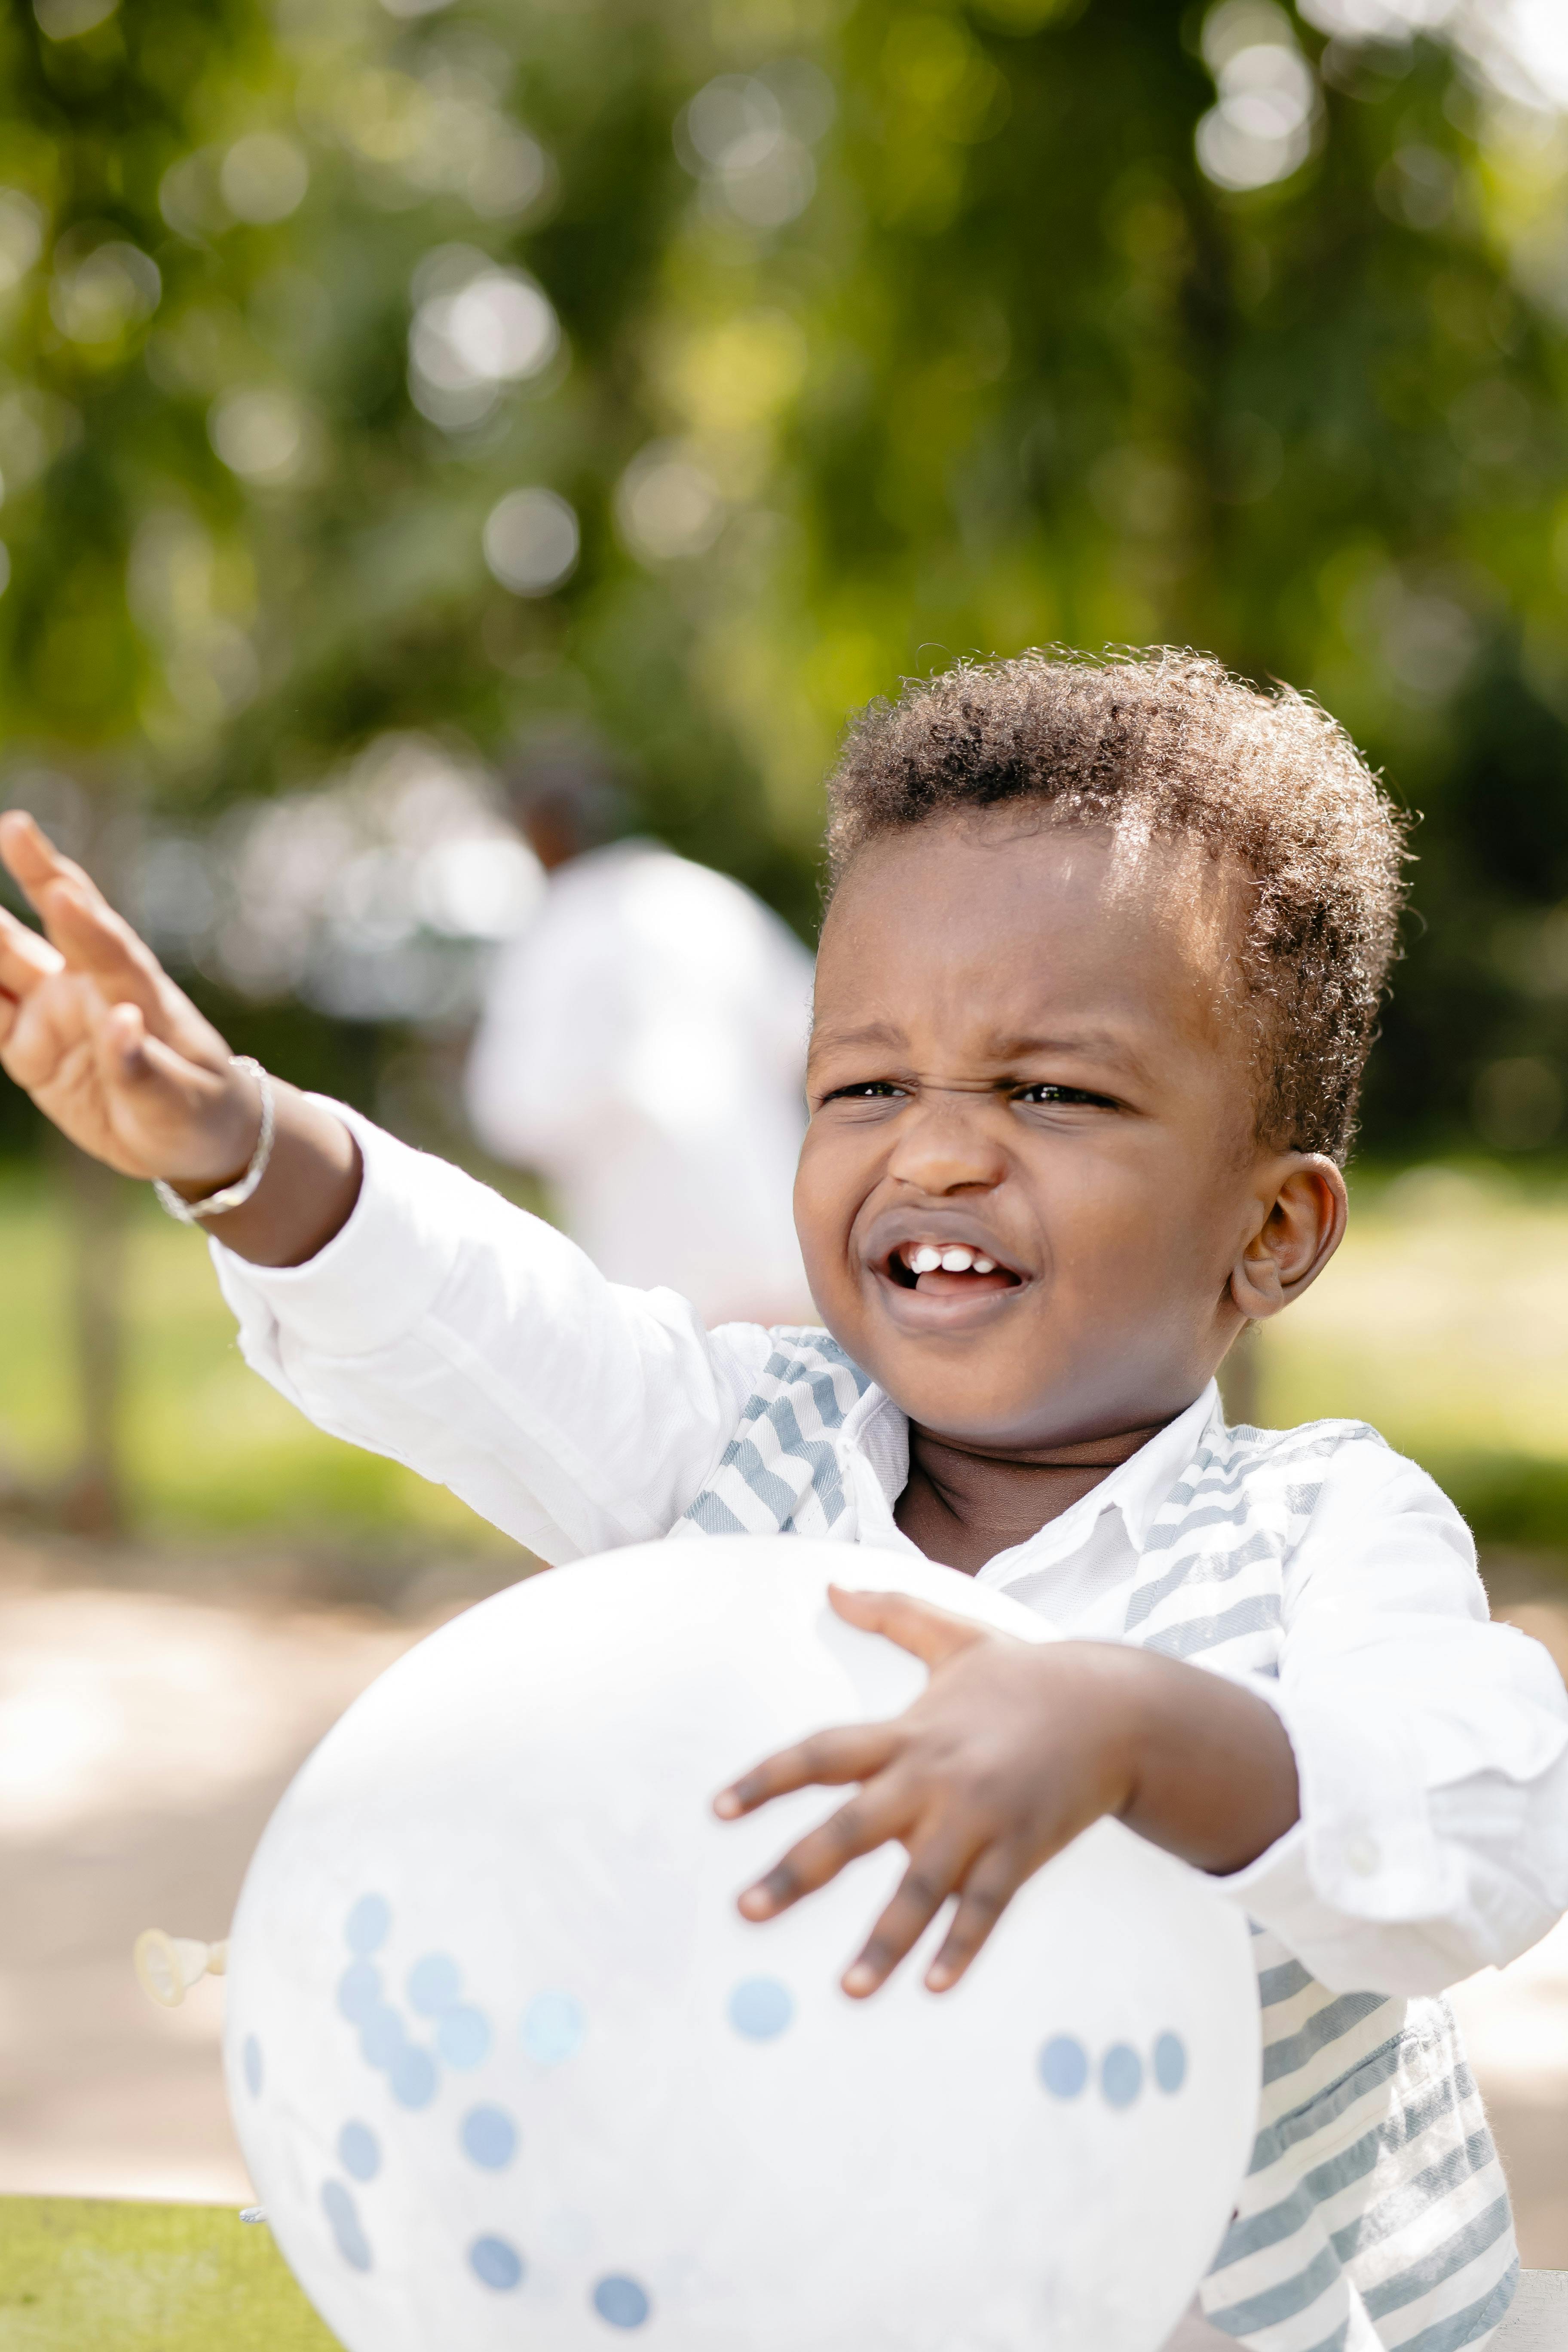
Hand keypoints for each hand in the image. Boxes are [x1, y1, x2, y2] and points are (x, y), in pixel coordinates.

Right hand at [0, 810, 258, 1185]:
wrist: (187, 1139)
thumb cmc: (198, 1111)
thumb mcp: (181, 1101)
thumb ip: (145, 1068)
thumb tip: (121, 1022)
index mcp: (139, 994)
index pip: (110, 950)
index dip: (84, 923)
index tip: (63, 892)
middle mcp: (90, 989)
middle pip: (53, 926)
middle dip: (33, 872)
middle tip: (14, 825)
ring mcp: (55, 1013)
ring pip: (4, 962)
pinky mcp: (27, 1047)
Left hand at [714, 1585, 1298, 1997]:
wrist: (1115, 1708)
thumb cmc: (1027, 1673)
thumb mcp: (956, 1636)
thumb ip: (891, 1613)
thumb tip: (832, 1587)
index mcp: (909, 1732)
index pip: (821, 1754)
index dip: (766, 1778)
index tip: (718, 1807)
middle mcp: (935, 1778)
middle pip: (852, 1829)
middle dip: (797, 1873)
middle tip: (744, 1911)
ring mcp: (980, 1819)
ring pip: (921, 1889)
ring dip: (883, 1942)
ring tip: (848, 1990)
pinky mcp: (1022, 1850)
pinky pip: (986, 1908)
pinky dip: (961, 1948)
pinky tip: (934, 1986)